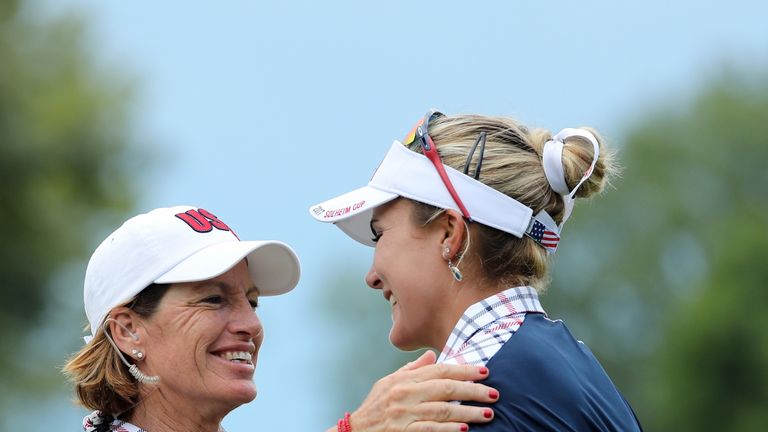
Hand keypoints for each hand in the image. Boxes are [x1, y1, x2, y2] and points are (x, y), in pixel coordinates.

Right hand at [345, 350, 496, 430]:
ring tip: (488, 413)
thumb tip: (434, 355)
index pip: (440, 370)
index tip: (484, 372)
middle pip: (445, 388)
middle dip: (473, 390)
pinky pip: (430, 429)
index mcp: (404, 379)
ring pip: (442, 410)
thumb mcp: (389, 383)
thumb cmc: (375, 407)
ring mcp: (404, 414)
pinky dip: (448, 429)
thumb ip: (413, 369)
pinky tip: (465, 429)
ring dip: (468, 411)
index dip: (464, 370)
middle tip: (494, 393)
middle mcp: (405, 394)